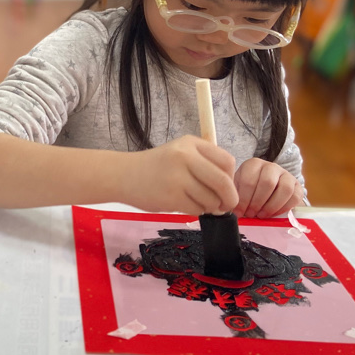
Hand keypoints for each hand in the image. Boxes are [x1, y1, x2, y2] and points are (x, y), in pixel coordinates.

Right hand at [123, 135, 237, 214]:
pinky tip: (183, 204)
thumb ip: (205, 165)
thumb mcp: (180, 153)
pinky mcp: (171, 196)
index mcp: (192, 143)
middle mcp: (186, 156)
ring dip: (208, 206)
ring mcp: (178, 177)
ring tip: (194, 201)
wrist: (123, 175)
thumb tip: (230, 191)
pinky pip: (197, 209)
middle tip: (226, 206)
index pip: (227, 161)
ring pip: (211, 199)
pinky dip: (195, 211)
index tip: (225, 187)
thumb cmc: (155, 167)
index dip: (231, 177)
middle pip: (223, 182)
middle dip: (229, 198)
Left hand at [233, 158, 303, 217]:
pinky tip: (272, 214)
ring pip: (284, 189)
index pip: (248, 179)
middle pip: (267, 183)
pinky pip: (295, 197)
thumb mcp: (239, 190)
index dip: (243, 199)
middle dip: (257, 202)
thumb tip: (233, 211)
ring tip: (261, 215)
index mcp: (253, 164)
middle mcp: (271, 166)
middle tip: (250, 214)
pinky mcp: (297, 186)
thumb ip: (235, 196)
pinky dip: (283, 208)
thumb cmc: (249, 192)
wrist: (268, 191)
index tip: (239, 211)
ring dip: (271, 206)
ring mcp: (286, 175)